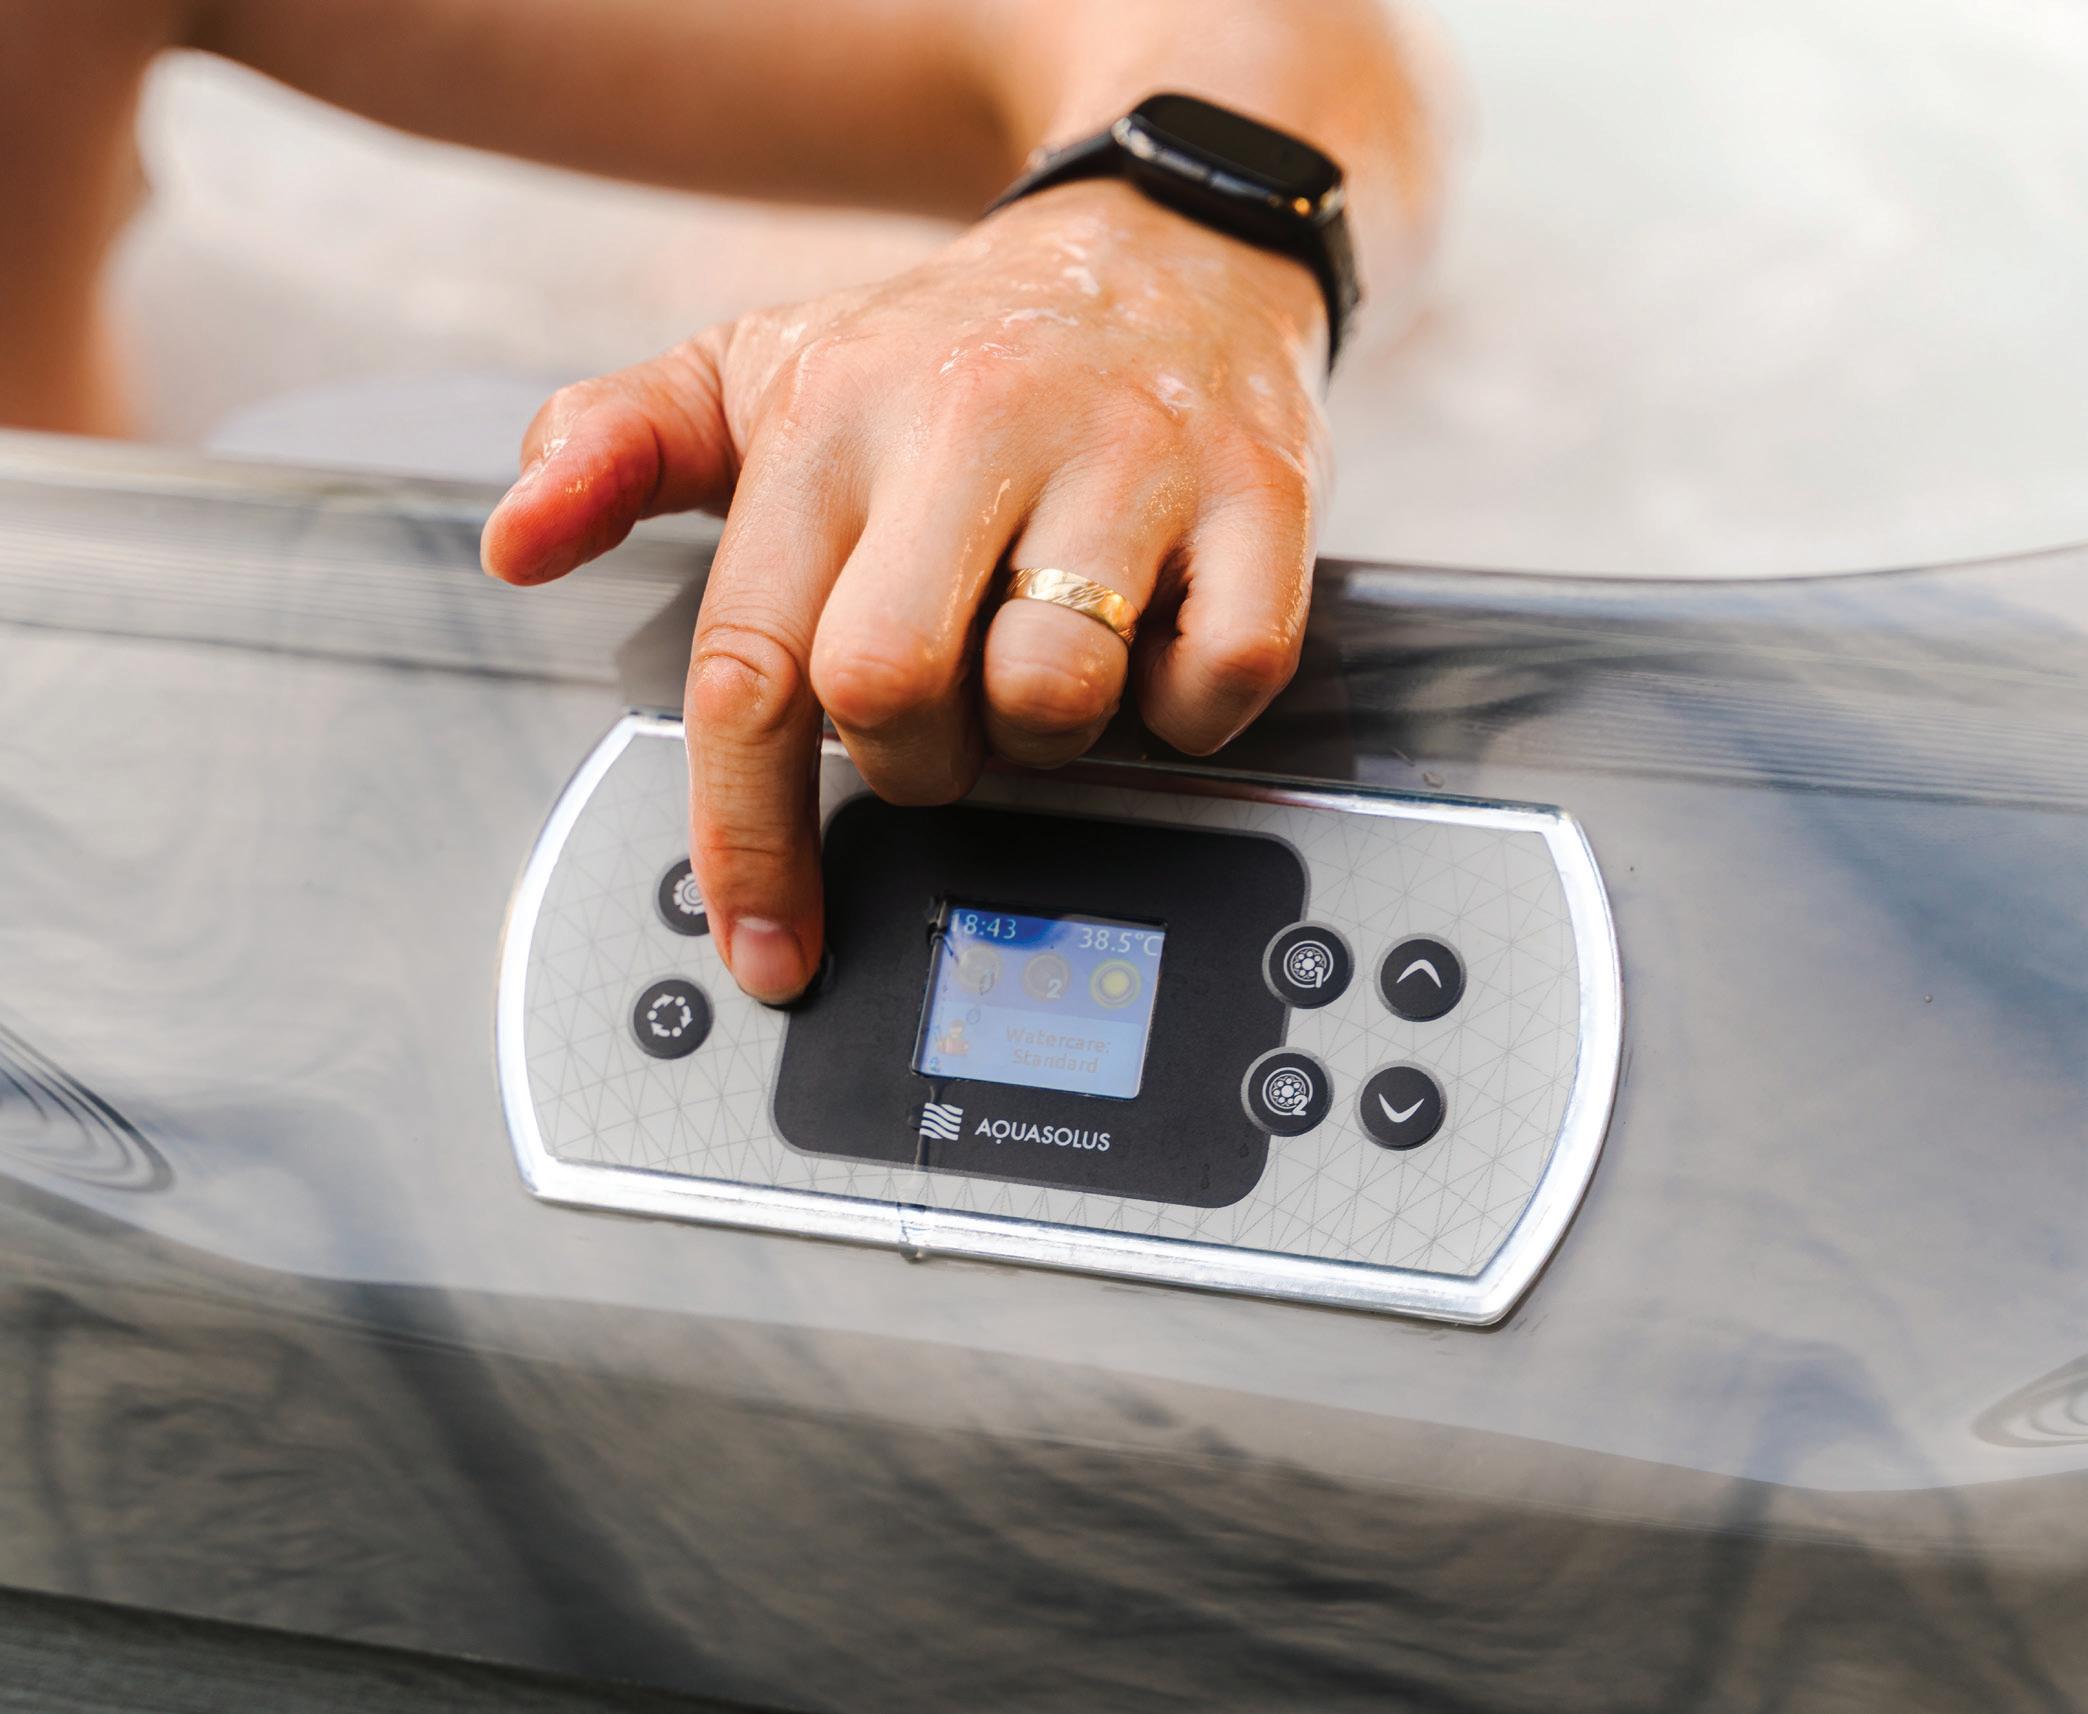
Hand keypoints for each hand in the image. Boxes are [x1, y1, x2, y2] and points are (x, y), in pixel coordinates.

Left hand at [483, 180, 1330, 1001]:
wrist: (1165, 241)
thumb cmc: (947, 348)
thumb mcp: (764, 368)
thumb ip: (619, 447)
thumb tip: (515, 543)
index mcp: (836, 423)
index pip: (756, 667)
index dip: (748, 837)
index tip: (766, 949)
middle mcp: (976, 428)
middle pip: (893, 690)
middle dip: (913, 759)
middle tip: (940, 723)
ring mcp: (1128, 459)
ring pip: (1056, 692)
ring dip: (1045, 732)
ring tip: (1045, 663)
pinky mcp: (1263, 494)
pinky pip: (1222, 679)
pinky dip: (1186, 711)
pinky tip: (1159, 648)